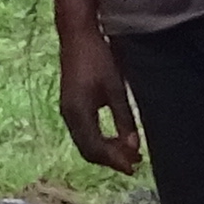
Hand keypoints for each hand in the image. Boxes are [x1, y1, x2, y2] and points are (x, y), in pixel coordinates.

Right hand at [57, 30, 142, 176]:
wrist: (77, 36)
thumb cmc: (98, 59)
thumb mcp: (116, 90)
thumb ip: (124, 119)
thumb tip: (133, 146)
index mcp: (79, 113)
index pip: (96, 148)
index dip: (115, 161)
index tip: (134, 167)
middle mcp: (69, 116)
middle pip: (88, 151)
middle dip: (111, 159)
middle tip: (135, 162)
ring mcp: (67, 112)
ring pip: (85, 143)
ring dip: (106, 151)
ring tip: (129, 153)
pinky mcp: (70, 107)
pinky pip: (83, 133)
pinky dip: (99, 141)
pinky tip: (115, 138)